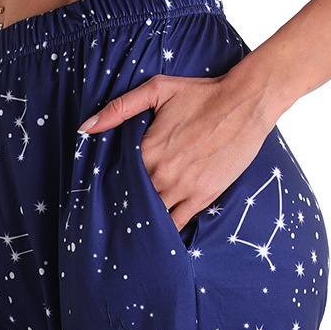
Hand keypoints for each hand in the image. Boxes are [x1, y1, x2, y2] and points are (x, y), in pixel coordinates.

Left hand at [78, 65, 287, 233]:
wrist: (245, 102)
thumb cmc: (202, 93)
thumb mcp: (157, 90)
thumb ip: (119, 108)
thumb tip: (84, 127)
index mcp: (145, 150)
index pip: (118, 177)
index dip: (112, 185)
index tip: (102, 194)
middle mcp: (160, 173)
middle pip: (133, 199)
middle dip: (124, 207)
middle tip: (113, 218)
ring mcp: (181, 188)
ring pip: (151, 215)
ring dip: (142, 222)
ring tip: (130, 232)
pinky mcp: (201, 197)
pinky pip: (176, 224)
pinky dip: (164, 231)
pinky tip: (154, 239)